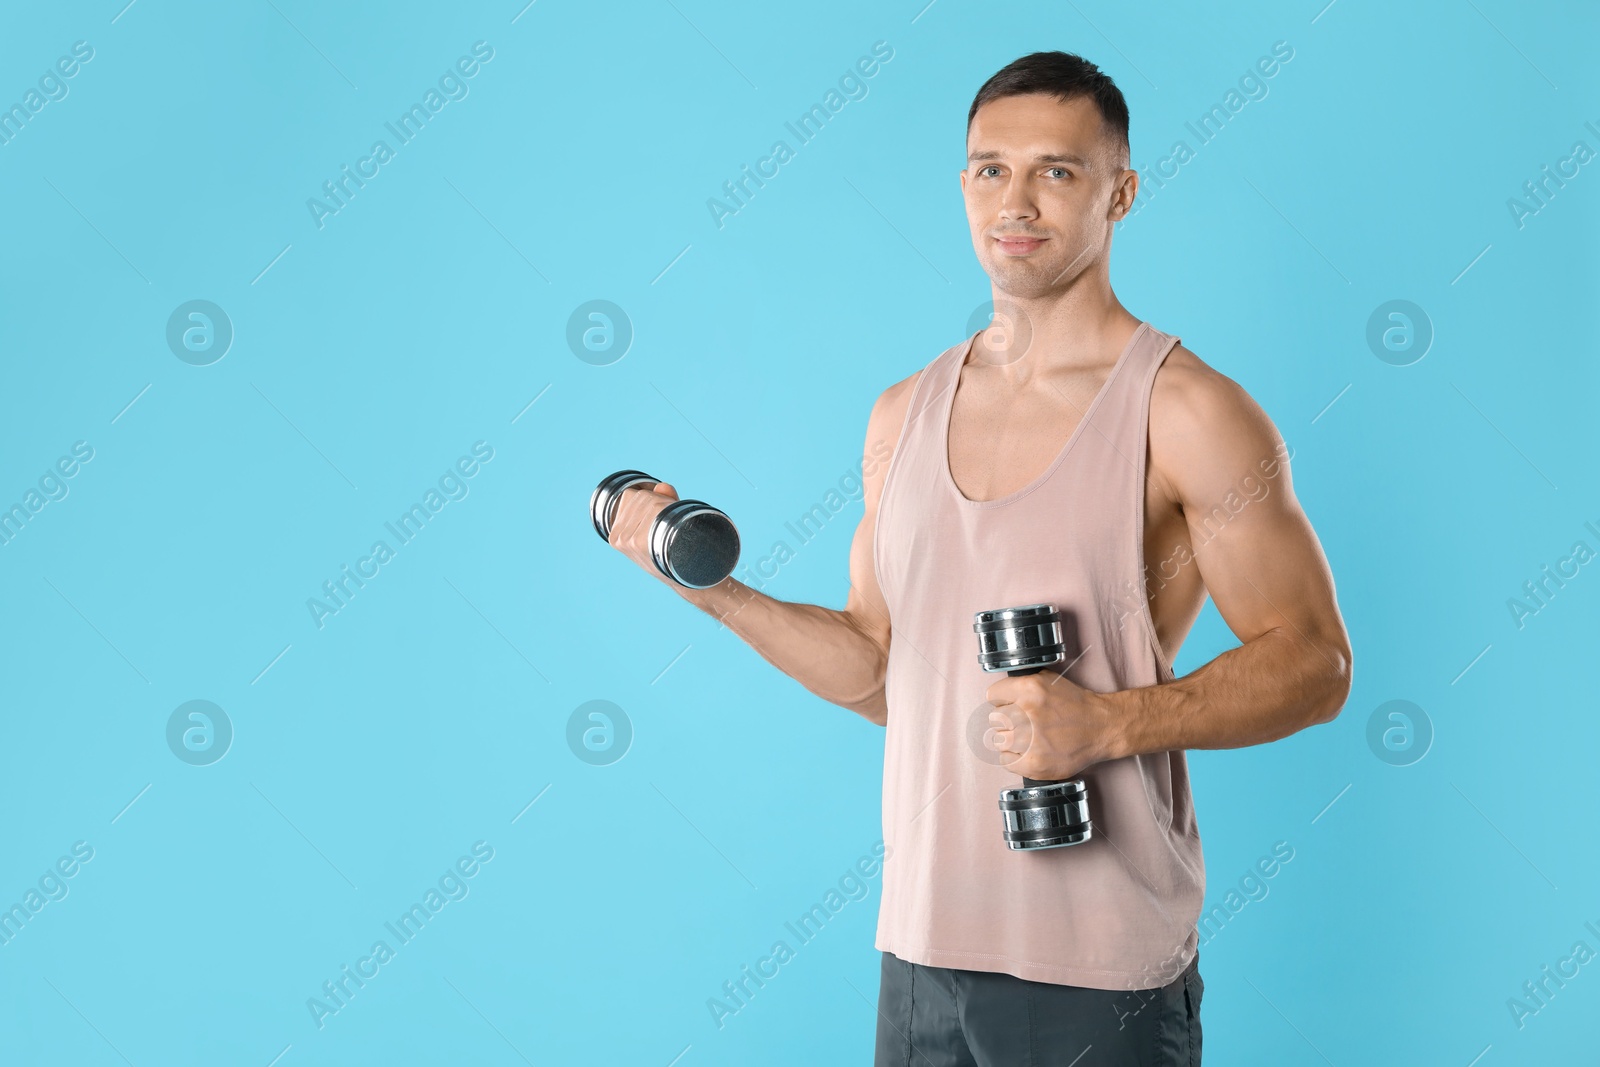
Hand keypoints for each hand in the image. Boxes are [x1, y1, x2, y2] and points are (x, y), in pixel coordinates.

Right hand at [605, 481, 680, 584]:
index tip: (663, 515)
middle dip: (660, 501)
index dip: (651, 498)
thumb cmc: (675, 551)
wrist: (689, 577)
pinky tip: (674, 527)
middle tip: (673, 522)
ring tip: (675, 527)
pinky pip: (656, 508)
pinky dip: (669, 510)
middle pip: (640, 496)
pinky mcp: (639, 541)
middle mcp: (618, 537)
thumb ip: (662, 501)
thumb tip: (662, 486)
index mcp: (616, 534)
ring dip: (667, 506)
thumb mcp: (662, 526)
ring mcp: (627, 540)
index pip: (630, 496)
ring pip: (650, 500)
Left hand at [983, 669, 1121, 780]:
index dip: (1001, 700)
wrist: (1102, 728)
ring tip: (1026, 738)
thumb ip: (1020, 685)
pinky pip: (1005, 761)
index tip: (1010, 704)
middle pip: (994, 719)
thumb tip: (998, 696)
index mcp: (1029, 689)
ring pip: (998, 740)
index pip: (992, 695)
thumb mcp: (1047, 680)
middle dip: (1007, 720)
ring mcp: (1030, 741)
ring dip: (1010, 740)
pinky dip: (1014, 757)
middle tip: (1023, 722)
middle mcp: (1027, 714)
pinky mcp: (1034, 763)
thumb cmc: (1075, 704)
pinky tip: (1028, 752)